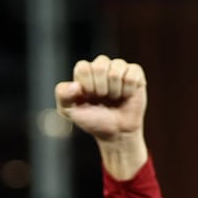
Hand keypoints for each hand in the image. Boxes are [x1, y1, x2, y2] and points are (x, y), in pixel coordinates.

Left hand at [56, 55, 148, 179]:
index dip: (86, 85)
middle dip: (100, 88)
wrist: (115, 132)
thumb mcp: (69, 111)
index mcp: (84, 71)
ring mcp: (119, 68)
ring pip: (116, 70)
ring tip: (114, 98)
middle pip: (100, 65)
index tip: (88, 97)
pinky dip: (128, 90)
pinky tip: (126, 95)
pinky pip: (131, 74)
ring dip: (115, 90)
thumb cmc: (91, 119)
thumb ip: (62, 95)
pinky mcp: (135, 73)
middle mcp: (101, 66)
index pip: (82, 67)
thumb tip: (75, 85)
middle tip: (102, 98)